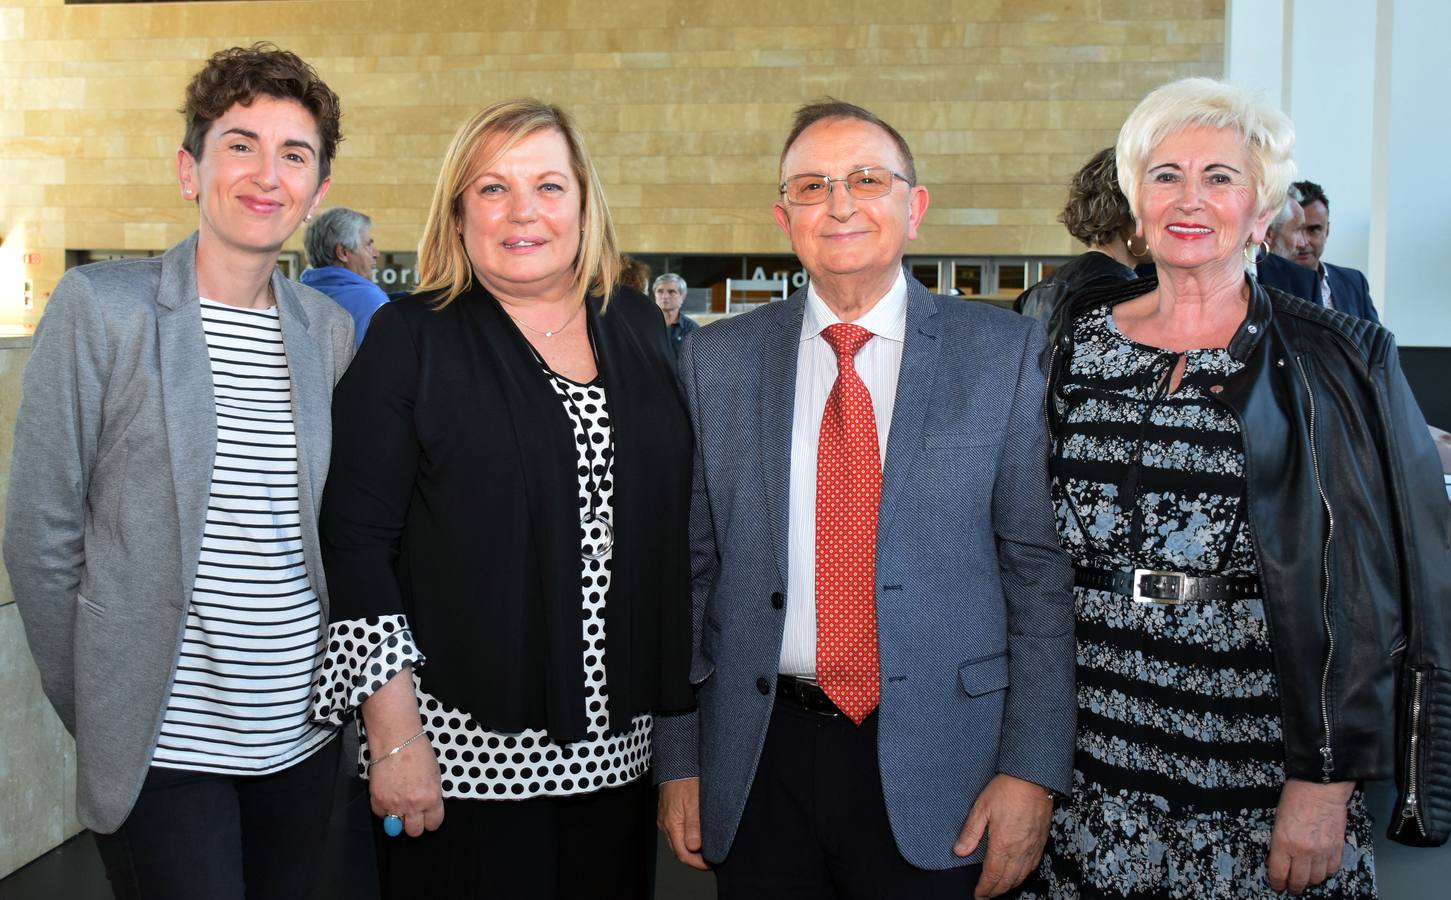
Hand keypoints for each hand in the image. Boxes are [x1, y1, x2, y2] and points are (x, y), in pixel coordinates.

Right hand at [360, 670, 444, 837]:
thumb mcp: (434, 775)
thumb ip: (431, 795)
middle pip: (414, 831)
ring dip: (398, 819)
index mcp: (431, 798)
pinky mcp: (377, 801)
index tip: (428, 817)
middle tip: (413, 814)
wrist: (396, 739)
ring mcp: (394, 804)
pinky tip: (388, 796)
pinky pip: (381, 815)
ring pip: (395, 828)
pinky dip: (384, 809)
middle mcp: (413, 805)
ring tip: (399, 806)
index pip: (433, 824)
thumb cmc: (418, 752)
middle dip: (415, 824)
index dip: (431, 820)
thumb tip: (427, 809)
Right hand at [657, 777, 707, 869]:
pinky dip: (687, 837)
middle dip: (695, 858)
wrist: (677, 763)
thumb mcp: (694, 802)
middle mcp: (666, 824)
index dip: (697, 863)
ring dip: (692, 848)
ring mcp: (665, 819)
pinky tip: (698, 835)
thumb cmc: (686, 779)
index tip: (711, 864)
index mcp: (672, 824)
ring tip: (707, 848)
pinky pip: (676, 831)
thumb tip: (694, 848)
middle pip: (679, 850)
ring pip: (678, 841)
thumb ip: (694, 826)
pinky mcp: (668, 813)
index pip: (683, 854)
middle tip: (712, 859)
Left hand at [954, 773, 1053, 898]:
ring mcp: (1032, 847)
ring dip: (1009, 886)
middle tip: (986, 895)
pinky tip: (1019, 875)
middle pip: (1007, 880)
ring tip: (999, 889)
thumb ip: (970, 832)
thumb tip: (959, 851)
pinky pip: (1033, 866)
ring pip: (1021, 876)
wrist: (1033, 778)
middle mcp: (1019, 850)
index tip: (978, 894)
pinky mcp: (1041, 841)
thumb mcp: (981, 808)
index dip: (984, 888)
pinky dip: (1024, 875)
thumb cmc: (1006, 790)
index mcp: (1002, 844)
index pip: (992, 875)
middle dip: (996, 891)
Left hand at [1267, 778, 1353, 894]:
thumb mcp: (1277, 821)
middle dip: (1293, 887)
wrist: (1320, 786)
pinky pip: (1332, 869)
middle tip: (1290, 887)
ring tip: (1305, 879)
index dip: (1277, 883)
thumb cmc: (1296, 797)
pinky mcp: (1337, 848)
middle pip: (1298, 880)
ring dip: (1310, 881)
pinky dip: (1326, 872)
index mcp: (1283, 842)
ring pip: (1317, 878)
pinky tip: (1320, 869)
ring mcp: (1322, 851)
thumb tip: (1277, 859)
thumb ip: (1278, 843)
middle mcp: (1303, 850)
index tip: (1277, 886)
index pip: (1278, 873)